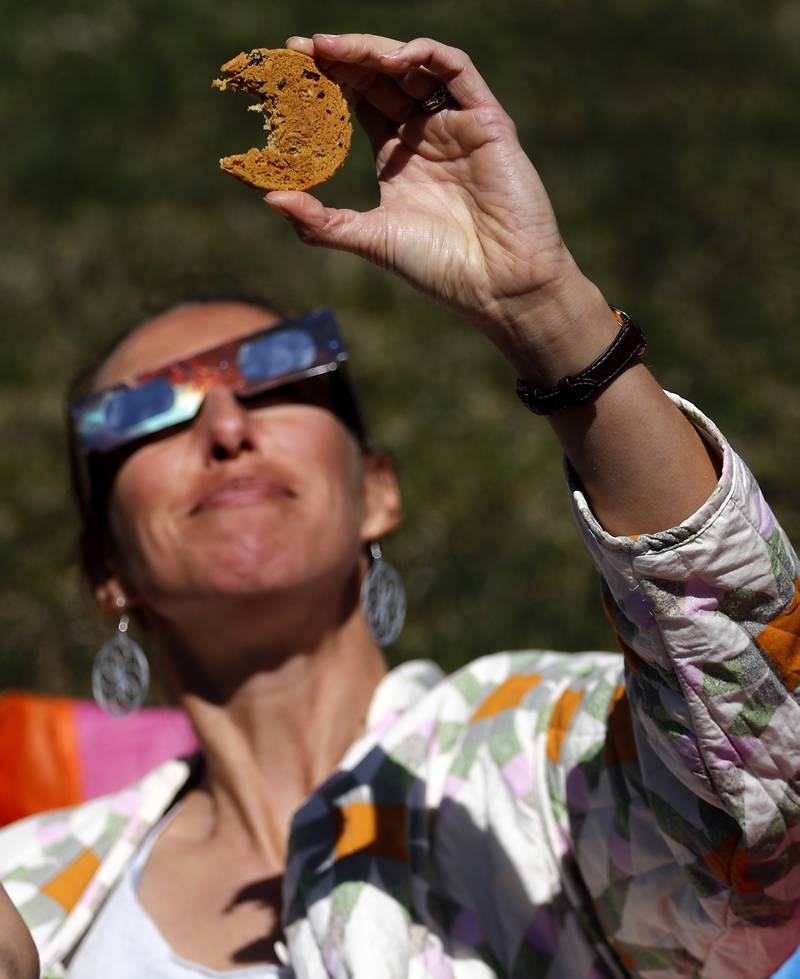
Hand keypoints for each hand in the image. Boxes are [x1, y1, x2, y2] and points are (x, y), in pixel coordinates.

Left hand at [268, 33, 609, 378]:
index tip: (289, 67)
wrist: (498, 286)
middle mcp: (424, 134)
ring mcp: (456, 124)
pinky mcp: (487, 121)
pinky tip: (390, 60)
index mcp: (396, 156)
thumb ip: (321, 221)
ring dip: (373, 50)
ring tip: (333, 49)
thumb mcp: (370, 239)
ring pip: (413, 65)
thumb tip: (269, 197)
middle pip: (379, 77)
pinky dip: (425, 55)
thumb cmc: (440, 268)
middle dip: (341, 58)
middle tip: (302, 49)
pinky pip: (457, 70)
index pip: (357, 101)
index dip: (325, 81)